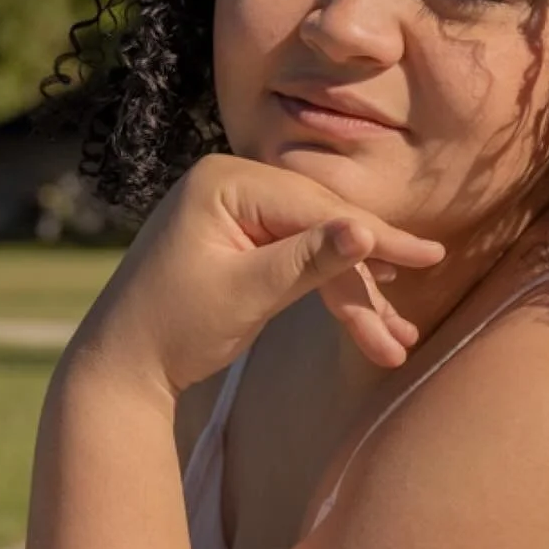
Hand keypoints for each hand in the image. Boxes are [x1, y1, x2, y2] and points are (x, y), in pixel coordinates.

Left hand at [68, 154, 445, 395]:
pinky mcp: (243, 243)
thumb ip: (309, 260)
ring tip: (394, 344)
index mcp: (226, 181)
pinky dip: (329, 296)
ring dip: (354, 300)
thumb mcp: (248, 293)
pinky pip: (299, 263)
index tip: (428, 258)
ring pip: (317, 252)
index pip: (319, 208)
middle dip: (366, 284)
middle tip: (409, 325)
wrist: (120, 367)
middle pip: (324, 229)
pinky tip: (366, 324)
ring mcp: (238, 213)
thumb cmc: (173, 327)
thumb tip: (368, 230)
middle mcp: (232, 184)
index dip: (377, 238)